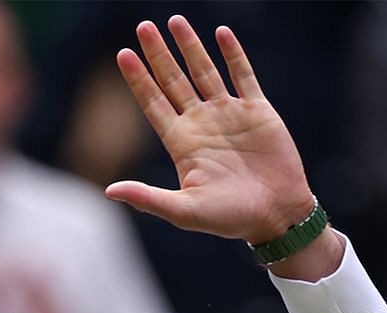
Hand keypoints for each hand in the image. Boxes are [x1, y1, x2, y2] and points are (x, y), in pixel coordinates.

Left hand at [105, 17, 314, 245]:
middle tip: (143, 26)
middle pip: (173, 80)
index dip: (138, 79)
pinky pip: (243, 75)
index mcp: (182, 143)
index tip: (123, 54)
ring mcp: (229, 114)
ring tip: (175, 20)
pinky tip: (220, 33)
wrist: (276, 215)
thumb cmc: (229, 218)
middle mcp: (202, 124)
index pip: (153, 103)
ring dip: (190, 46)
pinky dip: (233, 54)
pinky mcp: (257, 112)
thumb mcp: (184, 211)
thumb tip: (109, 192)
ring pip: (204, 71)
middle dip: (158, 54)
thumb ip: (148, 198)